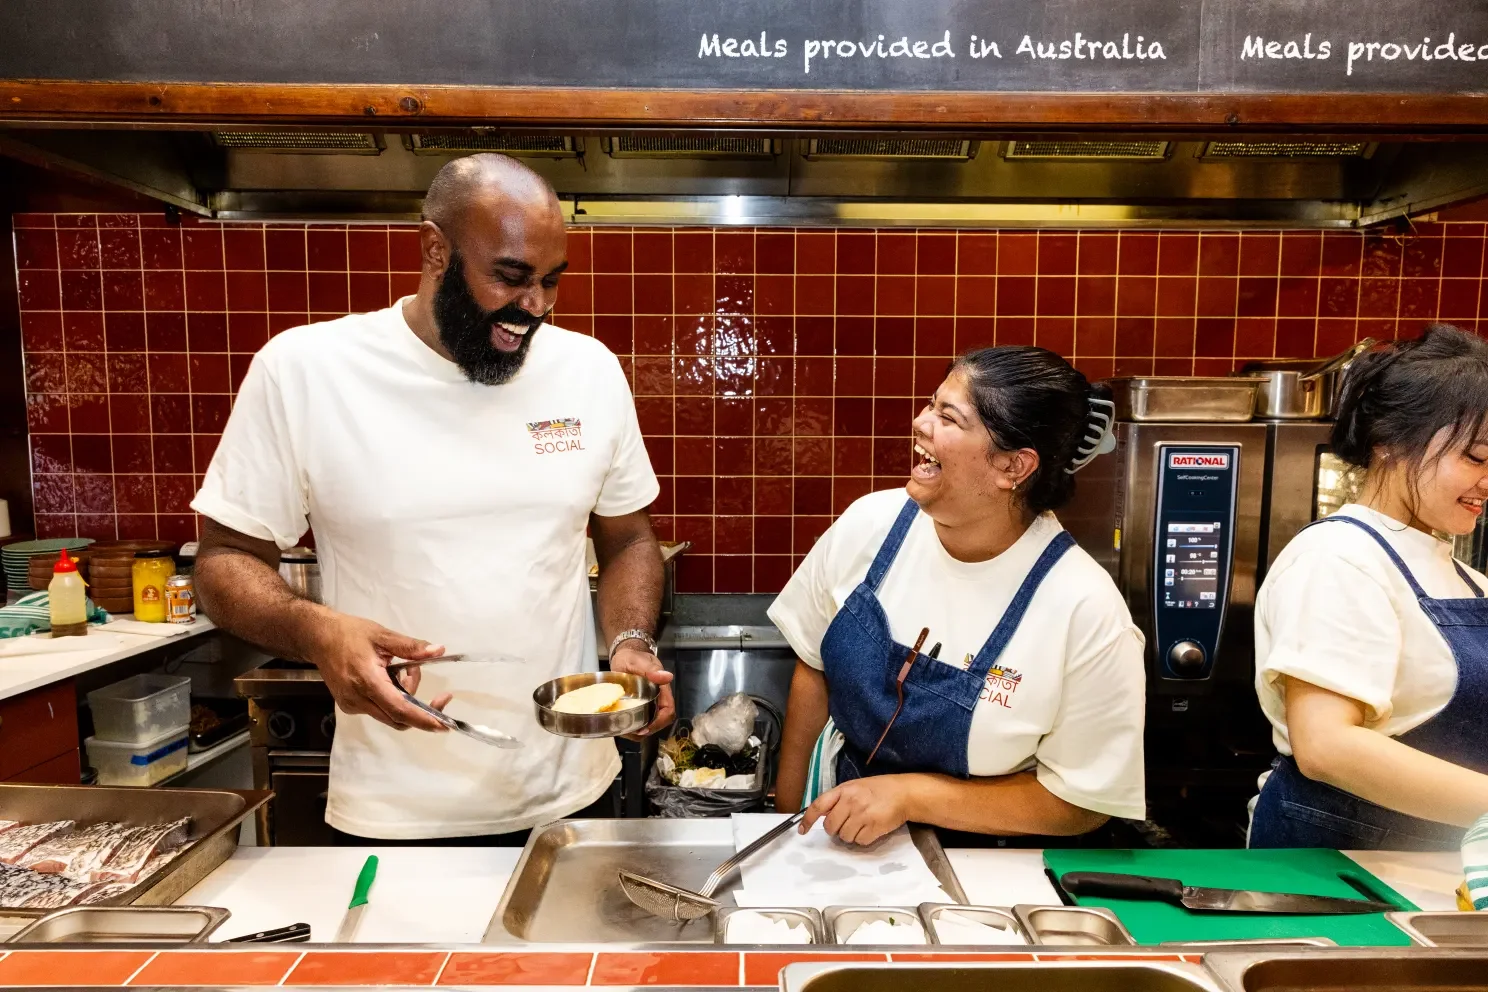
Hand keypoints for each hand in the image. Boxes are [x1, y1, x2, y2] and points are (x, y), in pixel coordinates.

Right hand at [305, 613, 449, 730]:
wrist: (319, 638)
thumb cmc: (350, 634)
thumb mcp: (383, 635)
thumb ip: (411, 647)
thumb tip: (438, 650)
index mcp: (368, 681)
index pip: (400, 709)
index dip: (423, 719)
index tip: (444, 724)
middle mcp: (358, 699)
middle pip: (397, 718)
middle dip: (420, 707)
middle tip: (434, 690)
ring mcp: (352, 705)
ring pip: (389, 714)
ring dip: (405, 697)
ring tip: (403, 669)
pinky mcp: (349, 705)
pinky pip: (379, 709)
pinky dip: (392, 698)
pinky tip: (388, 675)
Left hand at [609, 643, 674, 737]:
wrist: (624, 656)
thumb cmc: (631, 657)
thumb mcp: (638, 661)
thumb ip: (651, 670)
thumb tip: (667, 677)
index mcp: (661, 689)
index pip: (668, 710)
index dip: (659, 721)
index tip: (645, 728)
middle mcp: (656, 699)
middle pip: (659, 720)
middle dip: (647, 730)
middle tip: (631, 732)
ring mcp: (648, 703)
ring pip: (649, 722)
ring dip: (639, 731)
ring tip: (624, 731)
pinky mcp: (638, 706)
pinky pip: (639, 720)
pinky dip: (632, 726)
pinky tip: (621, 726)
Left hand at [801, 776, 911, 845]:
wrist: (904, 793)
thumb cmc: (879, 789)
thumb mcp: (855, 787)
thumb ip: (839, 799)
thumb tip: (822, 815)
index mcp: (843, 790)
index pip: (818, 806)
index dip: (808, 819)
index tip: (803, 830)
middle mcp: (851, 802)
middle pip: (831, 827)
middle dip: (836, 829)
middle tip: (847, 823)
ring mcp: (862, 815)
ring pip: (844, 837)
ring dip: (851, 835)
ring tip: (862, 824)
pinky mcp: (874, 827)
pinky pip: (860, 841)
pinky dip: (863, 839)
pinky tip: (871, 828)